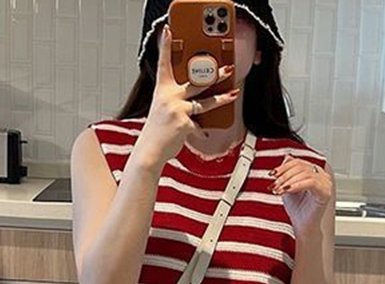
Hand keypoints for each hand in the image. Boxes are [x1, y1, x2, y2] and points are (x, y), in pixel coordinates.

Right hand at [135, 24, 240, 167]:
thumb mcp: (163, 109)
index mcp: (162, 90)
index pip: (163, 64)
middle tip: (228, 68)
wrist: (150, 151)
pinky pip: (199, 125)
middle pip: (196, 81)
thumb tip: (197, 100)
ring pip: (205, 102)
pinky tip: (202, 133)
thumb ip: (177, 100)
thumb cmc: (157, 130)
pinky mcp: (184, 124)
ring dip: (222, 99)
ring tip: (234, 94)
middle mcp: (169, 96)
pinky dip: (200, 130)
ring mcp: (177, 109)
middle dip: (215, 74)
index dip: (165, 46)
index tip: (168, 31)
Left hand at [271, 155, 333, 237]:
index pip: (298, 162)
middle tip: (274, 184)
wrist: (302, 226)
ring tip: (279, 190)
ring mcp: (325, 183)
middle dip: (284, 175)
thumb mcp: (288, 186)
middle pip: (300, 166)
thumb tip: (286, 158)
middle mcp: (321, 175)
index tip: (272, 174)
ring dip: (288, 181)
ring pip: (304, 173)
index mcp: (314, 171)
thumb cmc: (297, 209)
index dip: (283, 167)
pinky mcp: (325, 192)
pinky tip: (287, 190)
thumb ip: (288, 173)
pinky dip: (296, 185)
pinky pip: (310, 182)